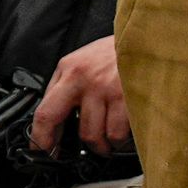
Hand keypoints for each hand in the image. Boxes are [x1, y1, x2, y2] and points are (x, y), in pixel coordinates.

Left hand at [33, 33, 130, 153]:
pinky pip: (118, 133)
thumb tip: (55, 122)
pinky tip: (126, 132)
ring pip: (98, 136)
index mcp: (68, 70)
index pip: (45, 113)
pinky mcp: (128, 97)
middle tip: (89, 150)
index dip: (41, 139)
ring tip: (112, 137)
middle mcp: (85, 80)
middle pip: (79, 131)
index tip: (41, 153)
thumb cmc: (115, 51)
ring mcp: (107, 89)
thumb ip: (66, 86)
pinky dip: (122, 140)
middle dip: (85, 148)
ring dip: (106, 144)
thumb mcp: (82, 60)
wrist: (147, 34)